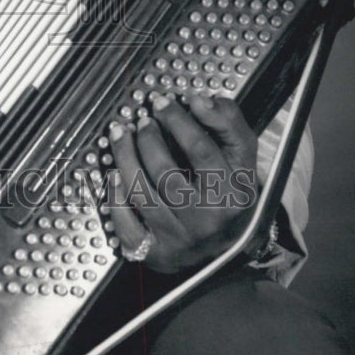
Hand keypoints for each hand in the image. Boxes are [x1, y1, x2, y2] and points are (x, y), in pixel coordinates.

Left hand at [106, 94, 259, 273]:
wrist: (232, 247)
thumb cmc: (231, 191)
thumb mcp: (242, 156)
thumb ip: (227, 122)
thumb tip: (199, 101)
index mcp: (232, 194)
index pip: (200, 150)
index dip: (176, 121)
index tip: (161, 102)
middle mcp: (206, 220)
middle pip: (165, 172)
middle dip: (147, 139)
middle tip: (141, 120)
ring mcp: (179, 239)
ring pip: (141, 193)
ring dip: (124, 157)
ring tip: (119, 134)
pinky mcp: (156, 253)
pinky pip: (126, 224)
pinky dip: (114, 196)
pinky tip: (113, 174)